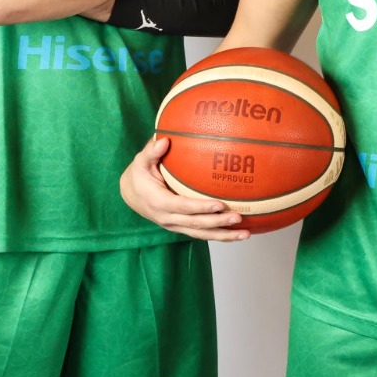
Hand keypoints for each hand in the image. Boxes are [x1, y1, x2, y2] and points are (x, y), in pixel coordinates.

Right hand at [120, 137, 250, 241]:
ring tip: (245, 234)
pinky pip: (201, 234)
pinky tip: (237, 234)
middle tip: (238, 217)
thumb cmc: (140, 174)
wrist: (131, 195)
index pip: (182, 206)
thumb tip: (165, 140)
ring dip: (223, 235)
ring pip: (200, 234)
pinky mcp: (181, 227)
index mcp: (158, 202)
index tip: (219, 204)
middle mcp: (167, 218)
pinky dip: (219, 235)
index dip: (201, 207)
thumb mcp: (141, 161)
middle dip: (217, 222)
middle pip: (195, 224)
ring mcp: (175, 225)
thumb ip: (151, 152)